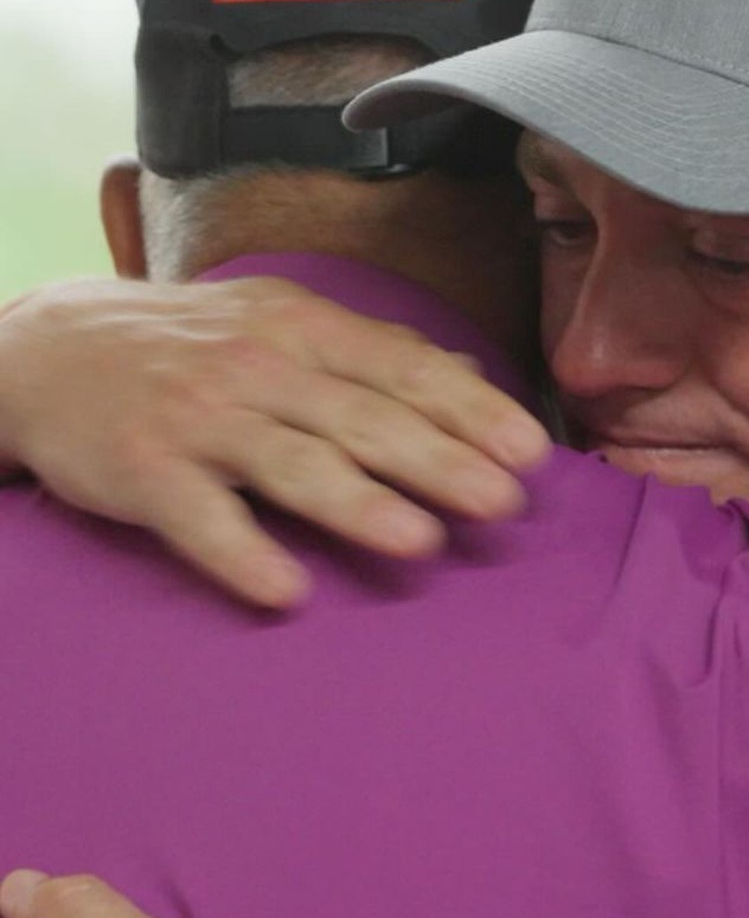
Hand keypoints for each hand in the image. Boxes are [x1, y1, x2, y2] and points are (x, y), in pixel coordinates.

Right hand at [0, 278, 550, 607]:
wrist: (48, 349)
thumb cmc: (191, 346)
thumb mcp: (282, 324)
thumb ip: (375, 354)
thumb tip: (471, 377)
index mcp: (301, 329)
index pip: (402, 369)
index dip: (470, 410)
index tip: (531, 452)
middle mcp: (258, 368)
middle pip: (363, 419)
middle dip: (439, 461)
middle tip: (503, 504)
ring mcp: (200, 419)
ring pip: (293, 463)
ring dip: (360, 505)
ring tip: (422, 544)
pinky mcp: (145, 471)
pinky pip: (200, 518)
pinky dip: (242, 554)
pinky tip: (286, 592)